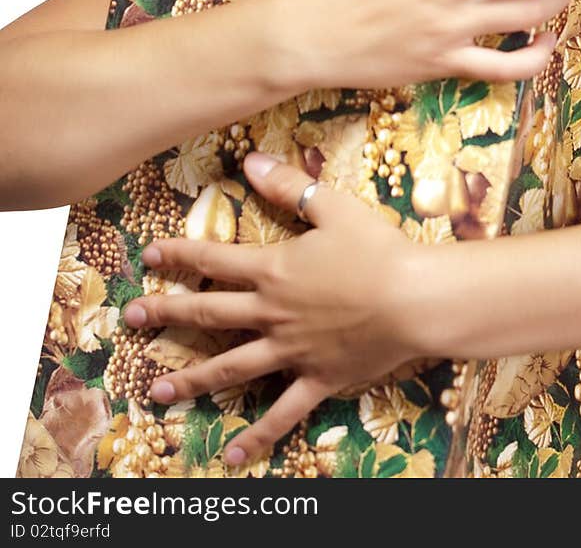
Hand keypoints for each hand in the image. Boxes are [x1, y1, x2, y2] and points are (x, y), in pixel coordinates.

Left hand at [122, 151, 426, 467]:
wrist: (414, 300)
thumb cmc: (378, 249)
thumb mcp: (333, 207)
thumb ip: (289, 186)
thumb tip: (249, 161)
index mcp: (274, 270)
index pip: (214, 261)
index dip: (179, 255)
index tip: (149, 256)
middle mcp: (273, 313)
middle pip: (209, 315)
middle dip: (166, 315)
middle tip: (130, 320)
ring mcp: (291, 351)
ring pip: (232, 368)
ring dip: (192, 379)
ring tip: (157, 391)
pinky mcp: (316, 379)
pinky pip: (282, 412)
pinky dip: (258, 435)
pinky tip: (233, 455)